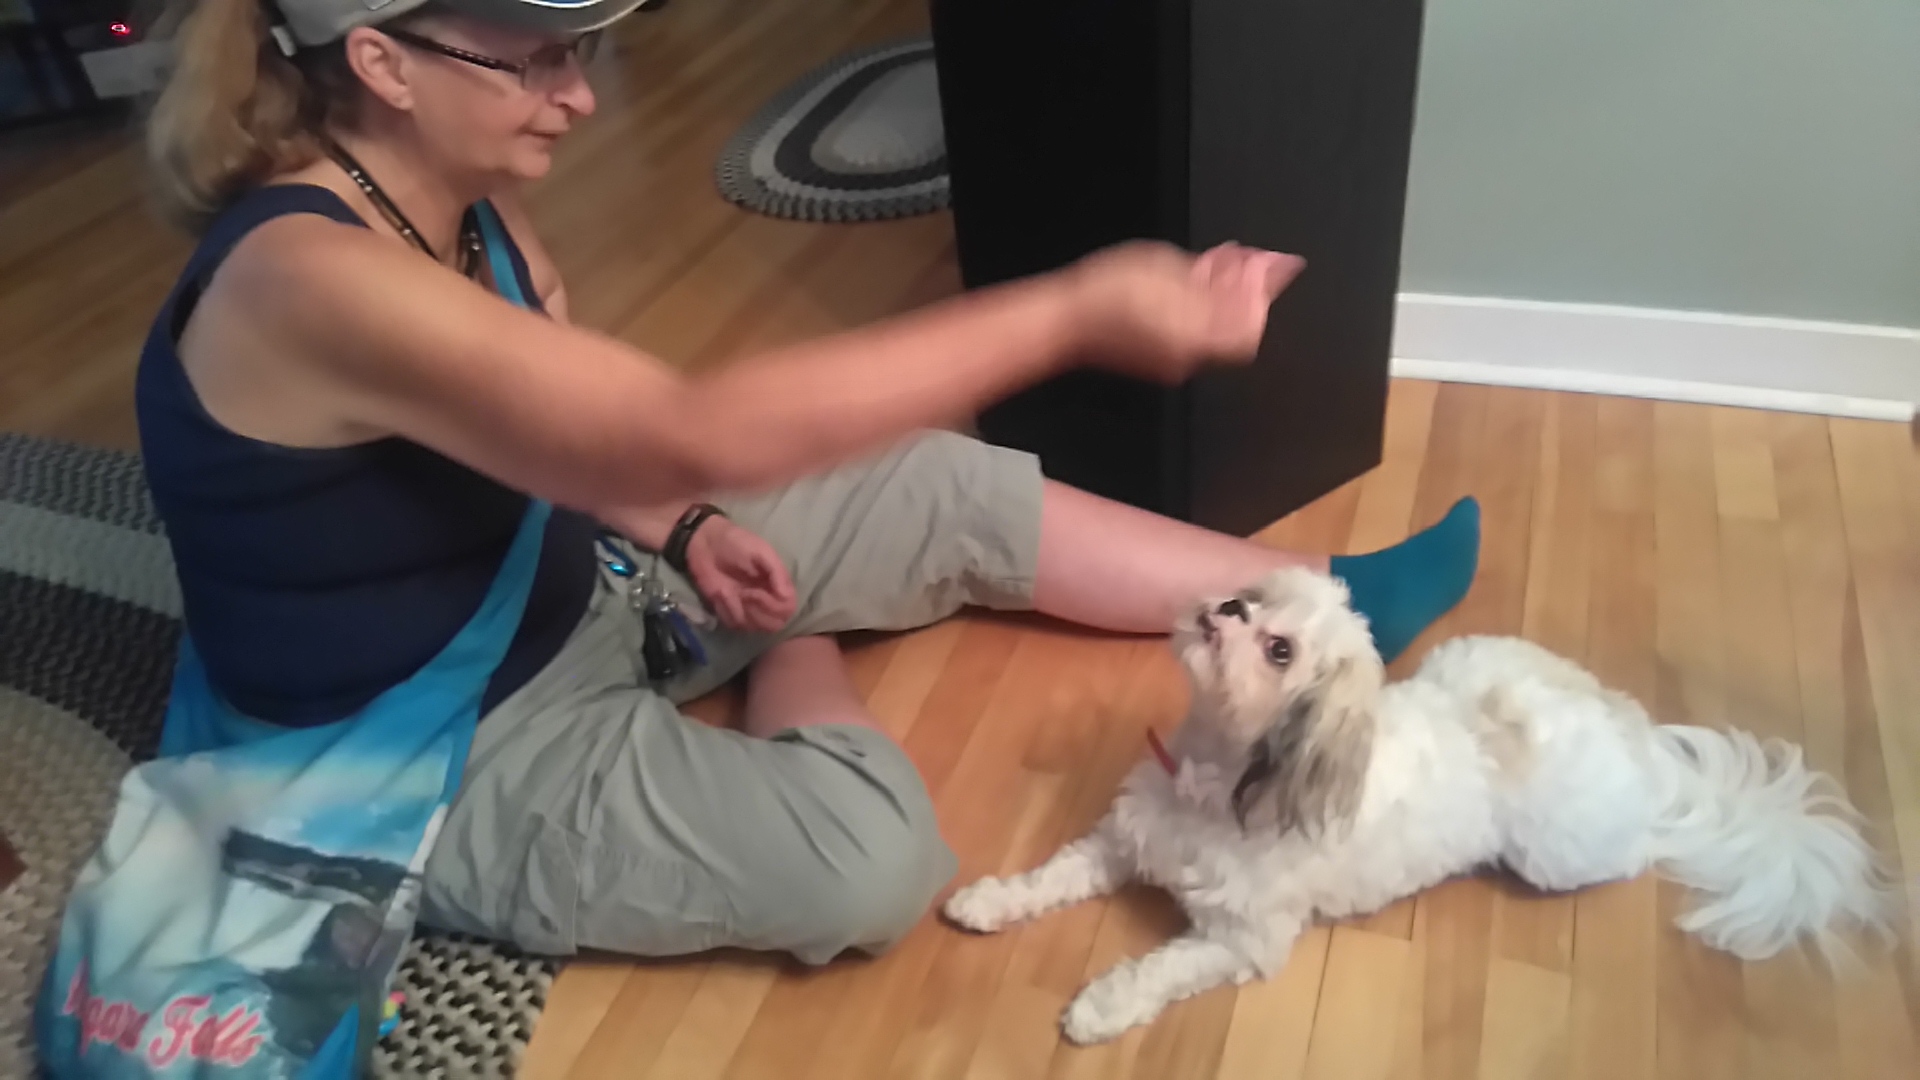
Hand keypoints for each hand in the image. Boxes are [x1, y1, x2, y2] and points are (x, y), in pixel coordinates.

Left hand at [682, 516, 797, 632]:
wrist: (706, 544)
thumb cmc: (736, 543)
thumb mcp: (761, 551)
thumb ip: (777, 572)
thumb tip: (786, 596)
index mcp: (777, 585)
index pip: (788, 608)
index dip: (776, 606)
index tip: (758, 590)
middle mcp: (766, 599)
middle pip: (775, 624)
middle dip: (761, 612)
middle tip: (746, 594)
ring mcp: (747, 607)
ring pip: (755, 627)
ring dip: (745, 612)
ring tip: (734, 592)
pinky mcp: (729, 611)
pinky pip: (734, 624)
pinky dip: (729, 611)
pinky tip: (723, 595)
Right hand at [1068, 241, 1304, 382]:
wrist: (1067, 323)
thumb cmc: (1106, 294)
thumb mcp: (1166, 267)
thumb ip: (1212, 273)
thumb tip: (1247, 268)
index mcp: (1196, 333)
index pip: (1250, 319)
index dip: (1263, 290)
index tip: (1270, 264)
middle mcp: (1192, 355)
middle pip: (1239, 330)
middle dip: (1248, 294)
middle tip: (1250, 264)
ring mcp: (1177, 360)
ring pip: (1219, 332)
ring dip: (1227, 301)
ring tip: (1222, 269)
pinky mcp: (1162, 359)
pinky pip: (1197, 336)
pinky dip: (1206, 312)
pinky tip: (1196, 287)